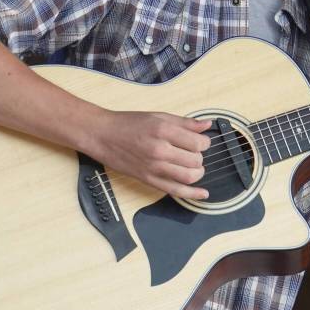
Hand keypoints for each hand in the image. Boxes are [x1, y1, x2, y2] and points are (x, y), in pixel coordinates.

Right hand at [89, 111, 212, 199]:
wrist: (102, 135)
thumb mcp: (158, 116)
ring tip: (194, 166)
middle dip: (200, 157)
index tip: (201, 141)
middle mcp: (160, 150)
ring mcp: (154, 167)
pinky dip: (192, 194)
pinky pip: (175, 190)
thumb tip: (207, 125)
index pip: (198, 143)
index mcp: (163, 130)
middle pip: (195, 160)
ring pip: (189, 176)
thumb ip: (185, 122)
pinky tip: (203, 194)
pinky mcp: (148, 179)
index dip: (204, 143)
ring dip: (198, 172)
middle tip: (193, 152)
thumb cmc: (128, 123)